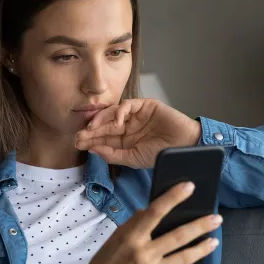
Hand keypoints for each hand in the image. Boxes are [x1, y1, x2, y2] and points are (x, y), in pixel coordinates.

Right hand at [71, 182, 221, 263]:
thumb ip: (135, 224)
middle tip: (217, 218)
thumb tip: (150, 211)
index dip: (173, 198)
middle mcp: (144, 254)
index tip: (189, 186)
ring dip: (202, 248)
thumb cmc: (104, 262)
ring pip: (184, 257)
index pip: (155, 212)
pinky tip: (177, 263)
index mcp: (131, 237)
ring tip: (214, 240)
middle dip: (201, 225)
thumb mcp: (116, 238)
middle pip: (179, 236)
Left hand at [75, 98, 201, 168]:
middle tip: (79, 135)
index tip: (77, 143)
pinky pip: (128, 105)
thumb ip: (112, 154)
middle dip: (91, 130)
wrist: (185, 147)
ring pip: (112, 113)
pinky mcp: (145, 105)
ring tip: (92, 128)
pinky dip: (120, 111)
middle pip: (104, 125)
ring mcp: (135, 115)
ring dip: (101, 119)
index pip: (103, 138)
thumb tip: (92, 149)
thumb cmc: (162, 154)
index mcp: (124, 140)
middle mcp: (128, 126)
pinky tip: (116, 121)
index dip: (90, 139)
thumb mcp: (133, 158)